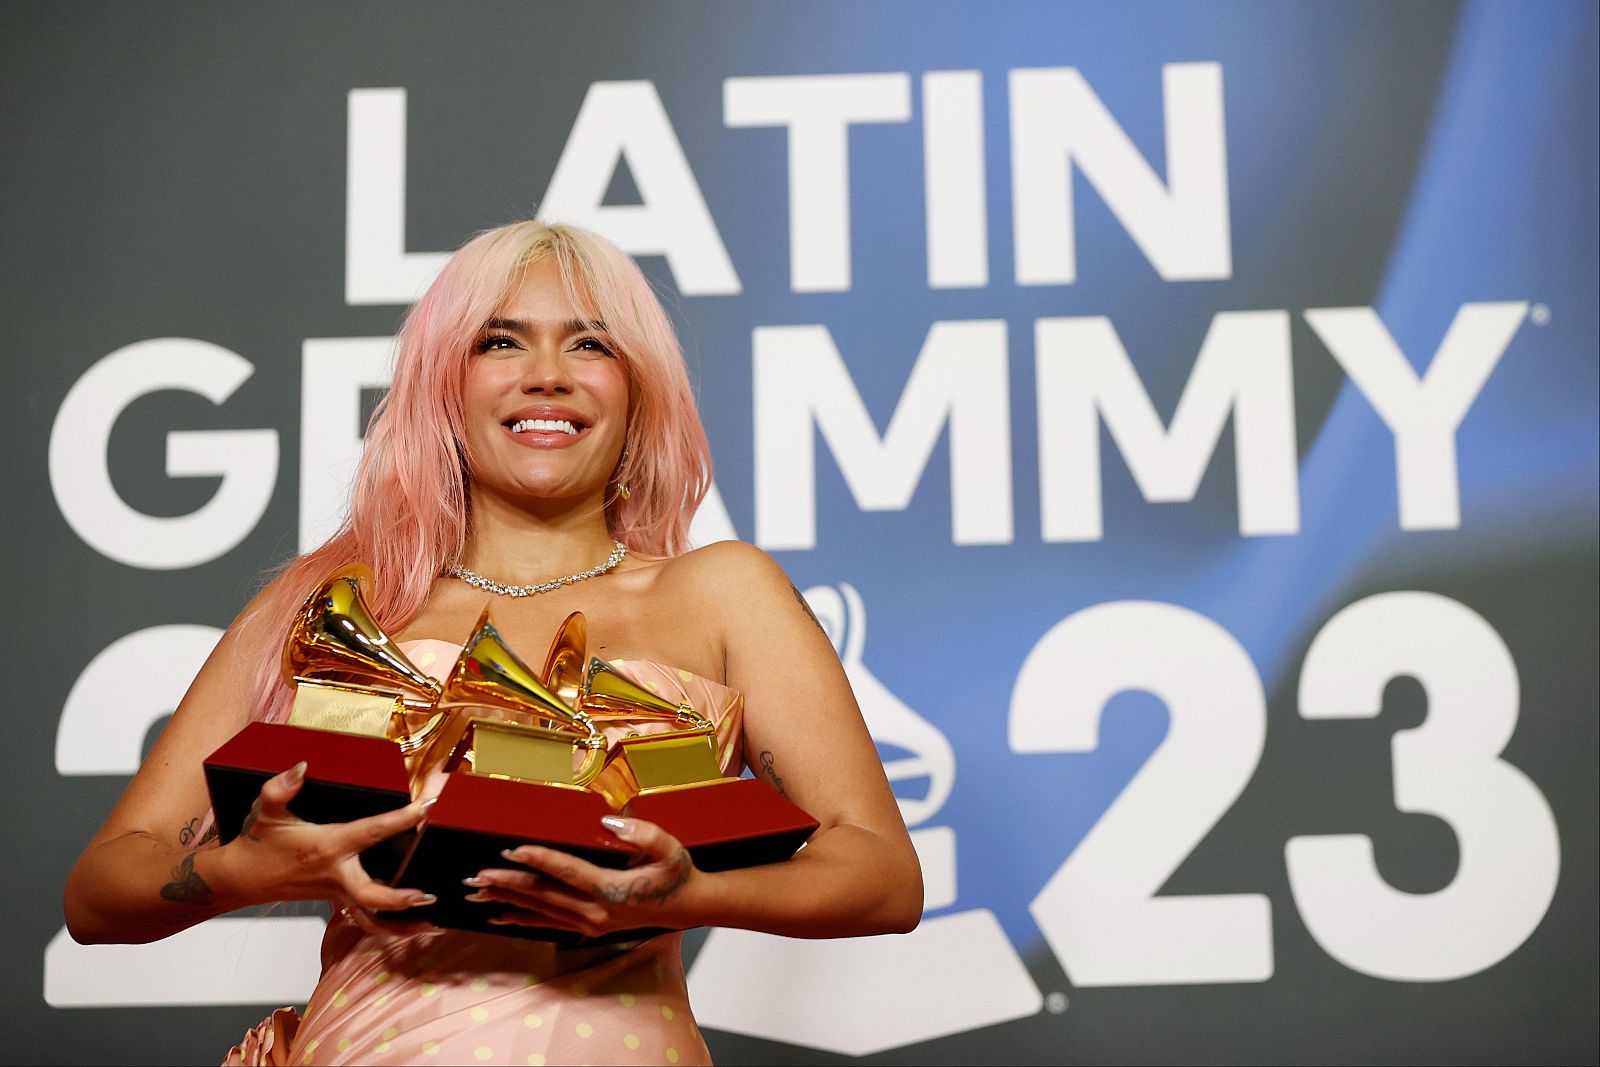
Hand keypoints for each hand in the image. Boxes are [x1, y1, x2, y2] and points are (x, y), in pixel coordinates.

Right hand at [216, 762, 436, 936]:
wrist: (241, 878)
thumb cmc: (258, 843)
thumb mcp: (266, 810)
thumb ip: (281, 787)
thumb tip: (302, 767)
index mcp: (328, 847)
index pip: (370, 832)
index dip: (399, 820)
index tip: (424, 808)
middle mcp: (336, 874)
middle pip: (371, 895)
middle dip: (400, 899)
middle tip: (428, 896)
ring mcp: (337, 893)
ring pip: (370, 919)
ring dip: (399, 926)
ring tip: (431, 925)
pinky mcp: (336, 901)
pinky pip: (364, 919)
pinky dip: (387, 926)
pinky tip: (410, 926)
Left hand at [467, 816, 700, 937]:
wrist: (687, 905)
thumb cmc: (677, 873)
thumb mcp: (670, 848)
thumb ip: (642, 833)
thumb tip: (608, 822)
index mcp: (613, 890)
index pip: (568, 872)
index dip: (539, 860)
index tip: (512, 850)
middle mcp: (596, 911)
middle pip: (544, 895)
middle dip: (509, 884)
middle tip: (479, 876)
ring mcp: (589, 923)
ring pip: (540, 911)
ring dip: (508, 901)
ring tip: (479, 893)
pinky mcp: (587, 927)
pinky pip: (547, 923)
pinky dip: (522, 919)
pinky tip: (500, 916)